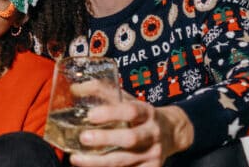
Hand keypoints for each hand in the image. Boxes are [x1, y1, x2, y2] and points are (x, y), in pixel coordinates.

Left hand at [69, 91, 193, 166]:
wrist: (172, 132)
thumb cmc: (141, 115)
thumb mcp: (128, 99)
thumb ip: (103, 91)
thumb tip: (75, 88)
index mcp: (147, 112)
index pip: (131, 111)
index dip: (111, 113)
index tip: (90, 115)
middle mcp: (152, 133)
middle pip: (129, 138)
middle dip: (105, 139)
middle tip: (83, 138)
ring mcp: (152, 154)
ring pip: (125, 161)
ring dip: (98, 162)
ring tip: (76, 159)